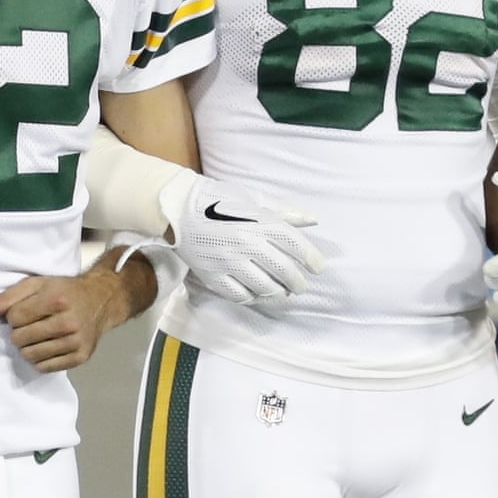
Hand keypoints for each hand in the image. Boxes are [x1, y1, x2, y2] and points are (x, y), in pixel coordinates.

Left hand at [0, 254, 153, 371]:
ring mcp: (76, 342)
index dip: (15, 315)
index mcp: (57, 300)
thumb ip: (8, 296)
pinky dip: (40, 359)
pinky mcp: (80, 357)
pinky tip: (48, 346)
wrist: (101, 300)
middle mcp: (69, 322)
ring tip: (38, 336)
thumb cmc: (64, 291)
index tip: (26, 311)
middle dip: (20, 332)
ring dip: (28, 347)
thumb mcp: (37, 284)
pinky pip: (44, 367)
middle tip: (32, 324)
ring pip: (30, 356)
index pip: (14, 317)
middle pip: (20, 339)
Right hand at [160, 173, 324, 303]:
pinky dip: (253, 297)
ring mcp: (230, 262)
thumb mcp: (254, 201)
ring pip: (265, 287)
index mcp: (261, 222)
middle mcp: (248, 243)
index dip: (312, 259)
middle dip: (298, 282)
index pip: (297, 245)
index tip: (318, 268)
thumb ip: (284, 214)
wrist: (179, 209)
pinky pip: (240, 295)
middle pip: (284, 271)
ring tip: (282, 292)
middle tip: (300, 286)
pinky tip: (257, 293)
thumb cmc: (219, 200)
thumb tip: (313, 220)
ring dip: (278, 293)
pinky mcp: (214, 275)